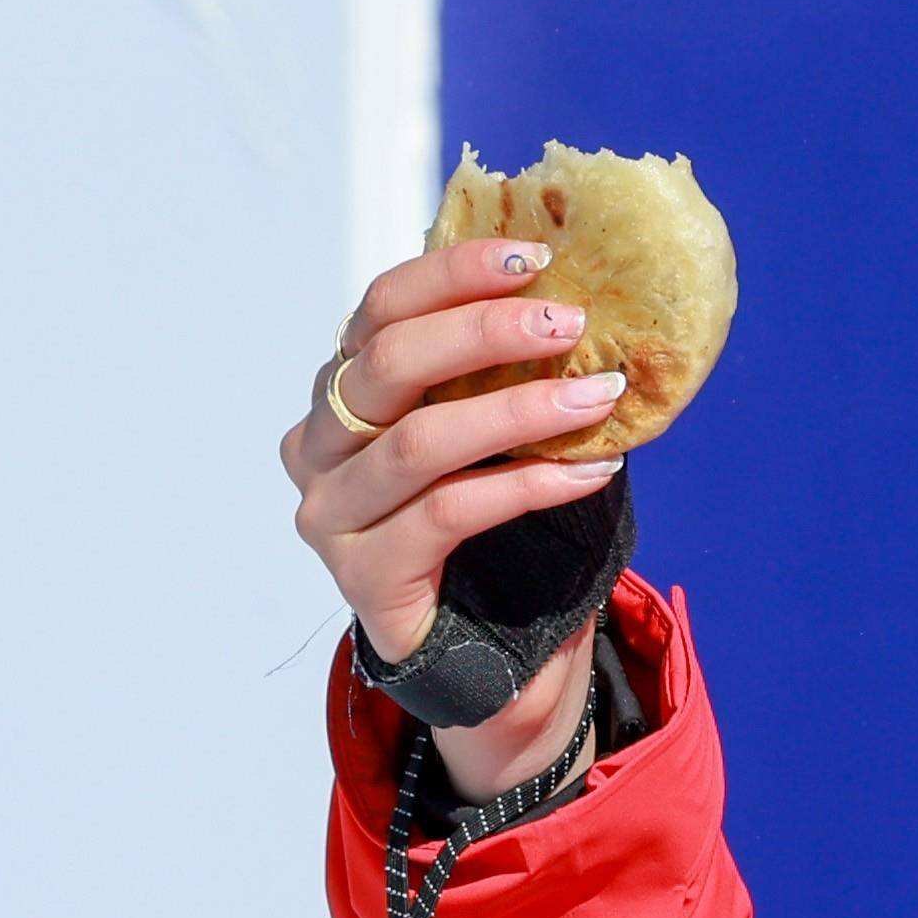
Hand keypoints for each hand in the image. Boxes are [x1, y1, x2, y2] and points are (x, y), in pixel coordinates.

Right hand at [283, 234, 628, 790]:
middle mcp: (317, 447)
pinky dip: (528, 485)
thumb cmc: (488, 533)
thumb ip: (502, 375)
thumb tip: (585, 302)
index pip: (380, 310)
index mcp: (340, 394)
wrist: (479, 662)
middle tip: (570, 322)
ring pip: (423, 441)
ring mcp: (330, 515)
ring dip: (521, 411)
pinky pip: (450, 512)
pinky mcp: (363, 576)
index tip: (534, 255)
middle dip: (486, 332)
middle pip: (389, 365)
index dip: (451, 273)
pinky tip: (590, 472)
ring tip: (600, 397)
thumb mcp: (490, 436)